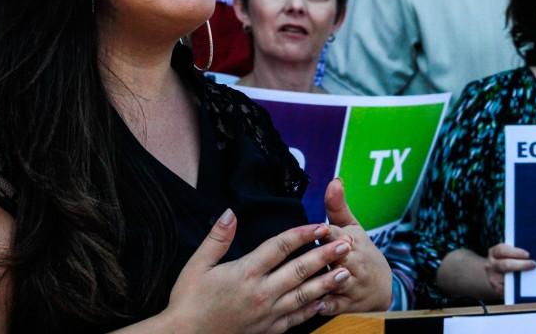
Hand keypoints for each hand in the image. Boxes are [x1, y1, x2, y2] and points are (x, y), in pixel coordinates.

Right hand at [165, 209, 352, 333]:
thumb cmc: (189, 300)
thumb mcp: (197, 265)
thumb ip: (217, 238)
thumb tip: (231, 212)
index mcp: (245, 272)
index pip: (280, 247)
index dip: (302, 234)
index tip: (321, 225)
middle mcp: (261, 292)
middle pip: (300, 270)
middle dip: (325, 256)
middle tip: (347, 244)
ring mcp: (267, 313)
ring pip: (304, 295)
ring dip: (327, 282)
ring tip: (346, 272)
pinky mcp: (268, 330)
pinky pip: (296, 317)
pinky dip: (313, 309)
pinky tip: (325, 301)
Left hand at [315, 178, 391, 315]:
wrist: (383, 288)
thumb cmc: (361, 252)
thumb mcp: (353, 228)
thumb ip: (337, 206)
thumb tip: (334, 180)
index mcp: (353, 241)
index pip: (338, 234)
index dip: (327, 232)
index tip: (318, 230)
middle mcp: (354, 263)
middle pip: (337, 258)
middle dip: (325, 257)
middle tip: (306, 258)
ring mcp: (350, 286)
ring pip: (333, 283)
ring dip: (318, 282)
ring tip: (300, 281)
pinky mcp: (345, 305)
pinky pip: (330, 305)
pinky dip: (318, 305)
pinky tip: (303, 303)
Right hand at [484, 243, 535, 296]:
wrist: (495, 276)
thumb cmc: (506, 262)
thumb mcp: (507, 254)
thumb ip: (516, 253)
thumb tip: (534, 254)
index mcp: (494, 252)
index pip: (502, 250)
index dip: (516, 252)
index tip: (528, 255)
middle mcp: (491, 264)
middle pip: (505, 264)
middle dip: (521, 264)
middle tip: (533, 264)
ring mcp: (493, 277)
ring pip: (508, 278)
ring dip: (522, 277)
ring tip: (534, 275)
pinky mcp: (497, 288)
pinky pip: (510, 288)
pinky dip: (519, 287)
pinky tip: (528, 285)